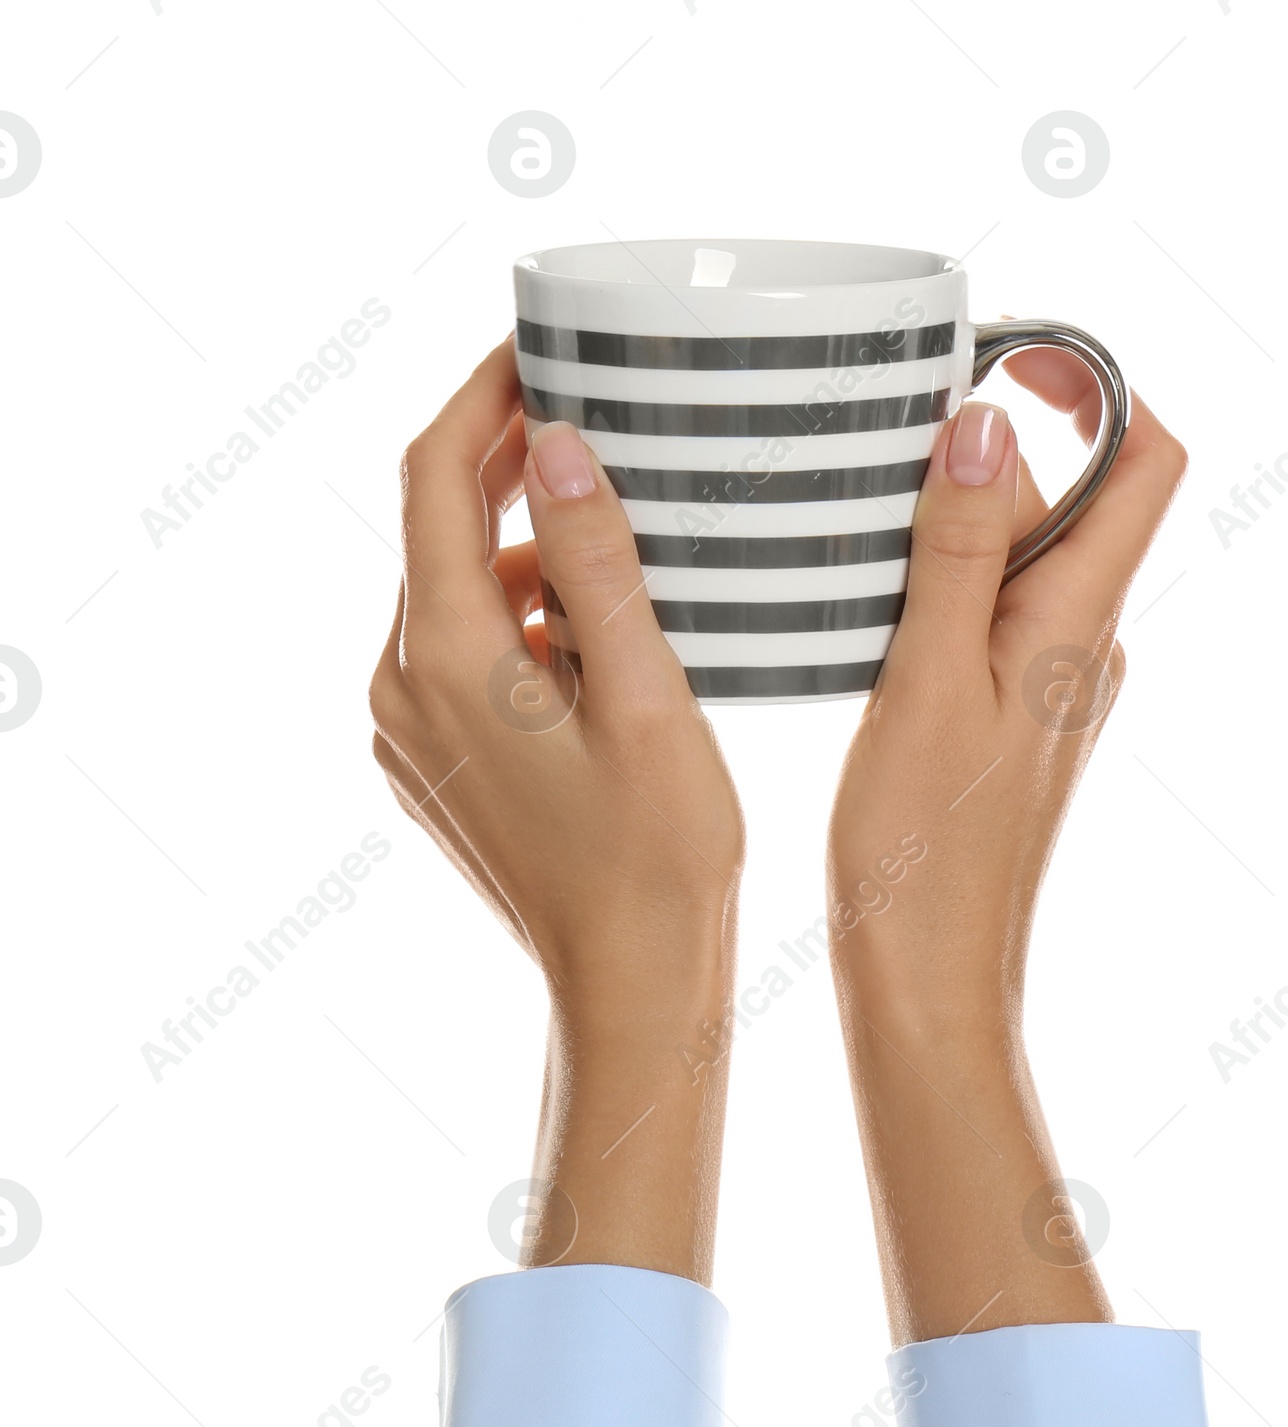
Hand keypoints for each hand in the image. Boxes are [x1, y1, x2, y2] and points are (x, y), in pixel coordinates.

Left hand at [369, 339, 743, 1280]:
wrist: (625, 984)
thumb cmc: (654, 856)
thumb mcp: (643, 694)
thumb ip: (595, 563)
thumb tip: (559, 444)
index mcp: (446, 657)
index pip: (436, 480)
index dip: (483, 398)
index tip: (539, 350)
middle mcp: (402, 687)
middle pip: (438, 531)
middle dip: (507, 464)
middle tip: (590, 409)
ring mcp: (410, 733)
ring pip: (455, 595)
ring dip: (525, 551)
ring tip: (620, 533)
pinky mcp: (437, 766)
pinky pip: (465, 658)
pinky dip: (522, 620)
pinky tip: (597, 632)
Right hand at [826, 358, 1186, 1341]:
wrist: (929, 982)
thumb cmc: (927, 855)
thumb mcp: (929, 683)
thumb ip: (964, 552)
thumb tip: (991, 424)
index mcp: (1078, 626)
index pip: (1147, 461)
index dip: (1100, 385)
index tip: (1006, 356)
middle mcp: (1078, 647)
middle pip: (1071, 497)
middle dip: (990, 448)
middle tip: (881, 435)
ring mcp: (1041, 686)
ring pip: (1018, 558)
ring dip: (952, 518)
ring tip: (854, 512)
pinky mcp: (1000, 720)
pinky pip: (983, 615)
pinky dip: (934, 582)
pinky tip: (858, 600)